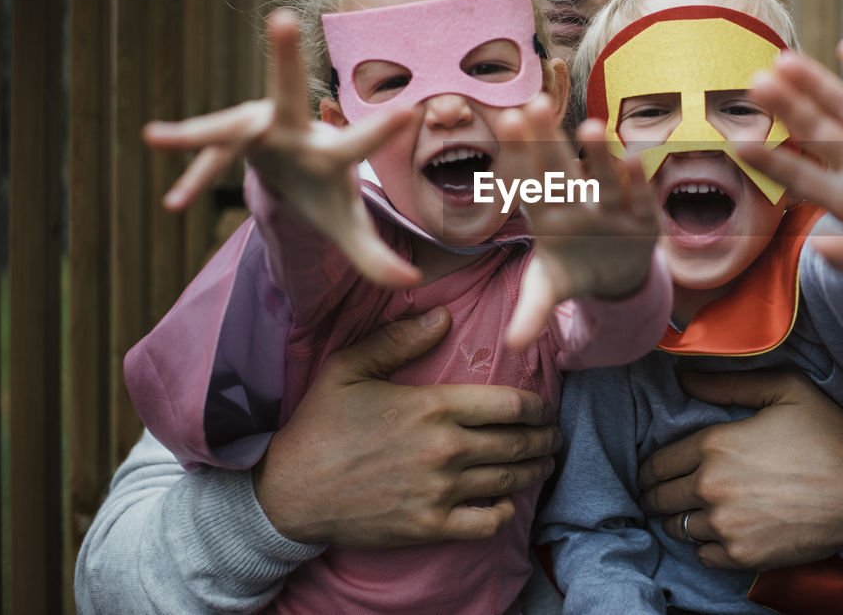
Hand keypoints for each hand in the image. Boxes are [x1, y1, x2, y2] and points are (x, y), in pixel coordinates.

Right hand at [143, 9, 419, 287]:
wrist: (292, 170)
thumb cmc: (326, 193)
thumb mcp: (350, 228)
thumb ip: (376, 256)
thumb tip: (410, 279)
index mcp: (331, 152)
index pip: (360, 144)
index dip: (382, 132)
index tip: (410, 112)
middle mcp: (294, 131)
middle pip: (289, 92)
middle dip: (284, 59)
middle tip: (282, 17)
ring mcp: (259, 132)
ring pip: (227, 124)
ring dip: (195, 130)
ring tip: (152, 135)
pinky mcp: (233, 141)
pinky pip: (208, 159)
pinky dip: (192, 177)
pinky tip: (174, 203)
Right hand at [253, 306, 560, 546]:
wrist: (288, 493)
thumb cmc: (318, 426)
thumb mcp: (349, 368)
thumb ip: (399, 340)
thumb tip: (443, 315)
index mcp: (433, 407)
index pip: (510, 404)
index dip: (537, 405)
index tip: (545, 406)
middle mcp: (445, 449)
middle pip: (518, 442)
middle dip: (545, 437)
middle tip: (554, 435)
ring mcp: (440, 491)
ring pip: (509, 479)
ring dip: (534, 470)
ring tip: (543, 463)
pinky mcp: (430, 526)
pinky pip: (486, 522)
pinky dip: (505, 511)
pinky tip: (507, 501)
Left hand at [495, 98, 660, 347]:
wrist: (613, 273)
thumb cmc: (572, 269)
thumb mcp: (548, 291)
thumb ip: (531, 313)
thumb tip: (513, 346)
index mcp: (547, 216)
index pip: (530, 184)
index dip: (520, 156)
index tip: (509, 121)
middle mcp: (577, 205)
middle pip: (561, 172)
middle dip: (549, 141)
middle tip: (535, 104)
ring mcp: (610, 210)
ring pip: (603, 180)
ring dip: (598, 156)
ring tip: (591, 126)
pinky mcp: (641, 219)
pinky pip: (638, 198)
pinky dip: (637, 182)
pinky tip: (635, 158)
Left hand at [637, 370, 842, 570]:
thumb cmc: (828, 435)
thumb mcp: (784, 390)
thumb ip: (728, 385)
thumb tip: (685, 379)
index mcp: (715, 445)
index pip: (657, 463)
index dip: (650, 468)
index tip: (653, 471)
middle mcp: (712, 487)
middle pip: (659, 498)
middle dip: (655, 494)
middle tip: (661, 493)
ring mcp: (726, 525)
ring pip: (677, 528)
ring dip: (679, 519)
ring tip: (690, 512)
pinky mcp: (744, 556)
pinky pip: (702, 555)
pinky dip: (703, 545)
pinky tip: (716, 532)